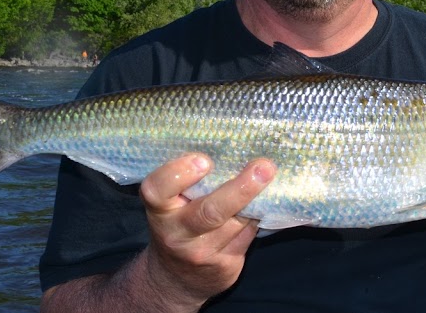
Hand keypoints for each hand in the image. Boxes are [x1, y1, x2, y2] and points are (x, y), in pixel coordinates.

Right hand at [138, 153, 275, 308]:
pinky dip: (257, 215)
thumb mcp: (170, 204)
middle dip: (240, 188)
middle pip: (210, 211)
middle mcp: (178, 234)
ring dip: (255, 199)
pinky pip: (249, 235)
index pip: (158, 190)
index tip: (204, 160)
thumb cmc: (176, 224)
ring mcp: (202, 254)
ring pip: (238, 222)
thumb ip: (188, 182)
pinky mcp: (225, 267)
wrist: (175, 279)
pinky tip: (262, 202)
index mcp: (159, 210)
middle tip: (263, 167)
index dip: (179, 173)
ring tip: (267, 173)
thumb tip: (228, 146)